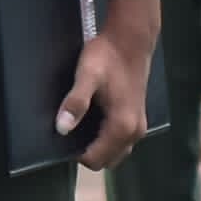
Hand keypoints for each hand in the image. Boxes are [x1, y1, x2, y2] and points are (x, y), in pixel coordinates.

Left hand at [61, 32, 151, 170]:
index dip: (75, 153)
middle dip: (87, 152)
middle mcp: (135, 133)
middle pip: (106, 160)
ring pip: (114, 152)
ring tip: (79, 124)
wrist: (130, 39)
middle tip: (69, 129)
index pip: (95, 160)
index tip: (61, 136)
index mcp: (122, 127)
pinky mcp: (137, 118)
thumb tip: (61, 129)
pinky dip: (106, 138)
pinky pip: (120, 141)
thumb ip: (75, 102)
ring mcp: (139, 127)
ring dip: (97, 145)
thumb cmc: (106, 56)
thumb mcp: (86, 76)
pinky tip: (91, 119)